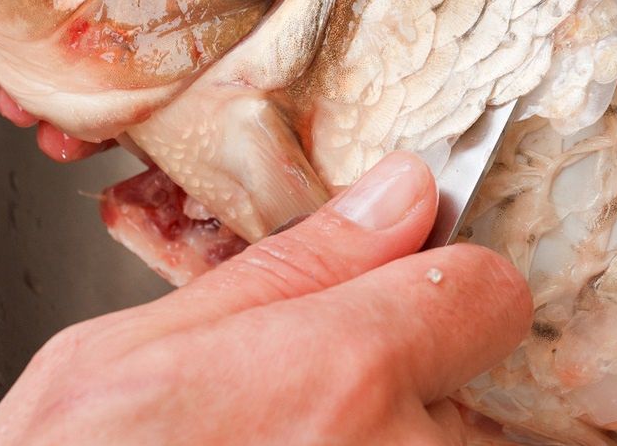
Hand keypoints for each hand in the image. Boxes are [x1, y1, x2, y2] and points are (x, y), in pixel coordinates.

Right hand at [0, 152, 532, 445]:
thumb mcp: (127, 354)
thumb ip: (288, 270)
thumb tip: (394, 196)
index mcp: (338, 378)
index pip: (489, 292)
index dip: (447, 281)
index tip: (413, 290)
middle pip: (476, 389)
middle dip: (414, 384)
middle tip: (317, 404)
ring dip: (393, 442)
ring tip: (291, 442)